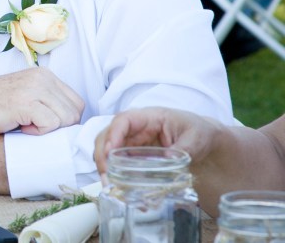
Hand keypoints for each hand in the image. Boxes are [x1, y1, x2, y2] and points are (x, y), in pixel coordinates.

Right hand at [0, 67, 83, 136]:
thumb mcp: (23, 96)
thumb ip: (45, 101)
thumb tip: (71, 124)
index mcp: (43, 74)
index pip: (75, 102)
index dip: (64, 120)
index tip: (43, 125)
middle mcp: (42, 77)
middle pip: (74, 112)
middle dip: (59, 127)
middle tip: (33, 127)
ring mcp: (34, 88)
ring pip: (66, 119)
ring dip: (48, 129)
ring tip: (24, 125)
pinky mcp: (26, 102)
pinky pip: (51, 124)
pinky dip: (38, 132)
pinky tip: (20, 128)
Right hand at [93, 107, 220, 175]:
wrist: (203, 142)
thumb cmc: (198, 132)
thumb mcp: (196, 138)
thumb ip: (183, 147)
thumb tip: (168, 159)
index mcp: (148, 117)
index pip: (123, 120)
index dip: (113, 134)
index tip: (111, 151)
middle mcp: (134, 129)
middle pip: (107, 136)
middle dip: (102, 156)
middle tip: (106, 177)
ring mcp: (132, 142)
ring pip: (107, 151)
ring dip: (106, 168)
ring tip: (111, 187)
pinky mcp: (133, 156)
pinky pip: (117, 163)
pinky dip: (115, 176)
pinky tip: (121, 190)